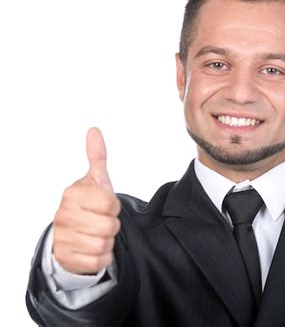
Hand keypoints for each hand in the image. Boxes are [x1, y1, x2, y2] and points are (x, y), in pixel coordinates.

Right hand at [53, 127, 120, 274]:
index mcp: (73, 193)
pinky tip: (93, 247)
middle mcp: (63, 214)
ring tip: (98, 233)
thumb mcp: (96, 180)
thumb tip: (94, 130)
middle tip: (102, 221)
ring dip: (107, 241)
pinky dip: (102, 256)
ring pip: (104, 244)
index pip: (110, 203)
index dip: (114, 206)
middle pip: (109, 226)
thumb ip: (97, 156)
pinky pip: (98, 261)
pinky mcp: (65, 258)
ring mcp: (62, 237)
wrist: (71, 233)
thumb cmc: (88, 204)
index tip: (106, 205)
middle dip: (112, 225)